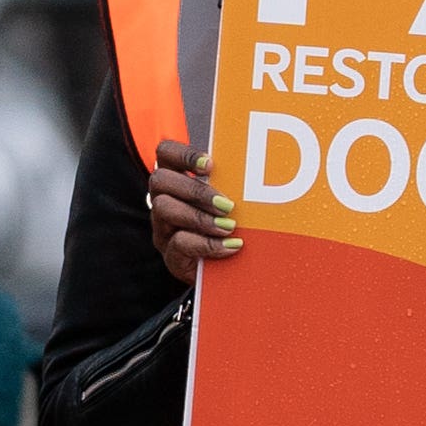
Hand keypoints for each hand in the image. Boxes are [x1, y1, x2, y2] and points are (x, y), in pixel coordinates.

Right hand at [150, 138, 240, 286]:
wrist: (228, 272)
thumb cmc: (230, 228)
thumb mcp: (229, 203)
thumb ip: (232, 185)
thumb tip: (265, 167)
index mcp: (176, 180)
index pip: (165, 152)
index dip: (183, 154)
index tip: (210, 164)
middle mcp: (162, 200)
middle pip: (160, 180)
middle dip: (195, 190)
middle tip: (227, 205)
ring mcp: (163, 228)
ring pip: (164, 209)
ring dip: (200, 216)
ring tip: (229, 227)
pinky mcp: (171, 255)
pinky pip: (179, 243)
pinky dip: (207, 243)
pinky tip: (230, 246)